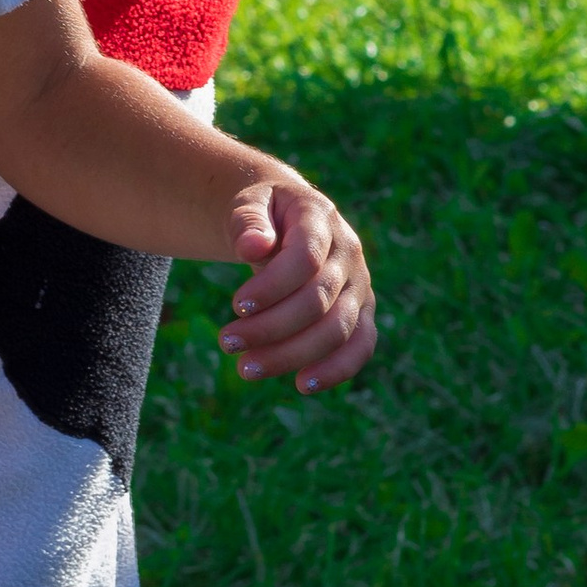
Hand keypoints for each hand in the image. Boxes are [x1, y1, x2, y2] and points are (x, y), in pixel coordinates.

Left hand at [222, 179, 375, 392]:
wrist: (286, 214)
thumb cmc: (262, 211)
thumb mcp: (247, 202)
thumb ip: (247, 220)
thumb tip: (251, 248)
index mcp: (321, 218)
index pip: (305, 258)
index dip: (272, 287)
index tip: (236, 306)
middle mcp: (348, 252)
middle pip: (318, 301)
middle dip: (270, 328)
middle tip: (226, 343)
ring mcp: (359, 284)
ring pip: (337, 329)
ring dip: (292, 354)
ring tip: (246, 368)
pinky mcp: (361, 311)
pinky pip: (361, 345)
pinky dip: (337, 369)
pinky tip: (301, 385)